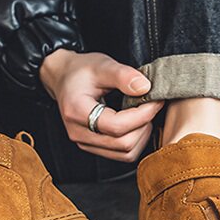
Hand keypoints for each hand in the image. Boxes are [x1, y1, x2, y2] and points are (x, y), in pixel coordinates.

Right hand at [39, 49, 163, 162]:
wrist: (64, 78)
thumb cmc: (81, 71)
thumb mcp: (102, 65)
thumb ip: (123, 75)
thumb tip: (145, 88)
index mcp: (77, 111)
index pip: (116, 126)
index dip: (142, 115)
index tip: (155, 99)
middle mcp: (78, 133)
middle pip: (123, 144)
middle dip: (144, 125)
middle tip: (153, 105)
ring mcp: (85, 143)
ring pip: (125, 153)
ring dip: (142, 135)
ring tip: (145, 114)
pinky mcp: (93, 147)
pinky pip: (122, 155)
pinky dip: (136, 141)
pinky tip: (137, 123)